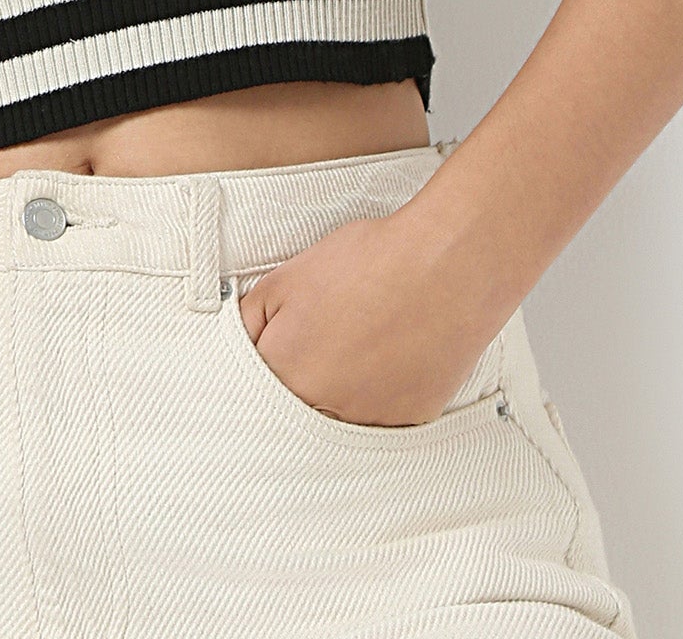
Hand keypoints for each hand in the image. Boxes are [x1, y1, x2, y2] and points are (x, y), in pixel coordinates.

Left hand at [236, 208, 504, 426]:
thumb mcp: (284, 278)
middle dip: (299, 376)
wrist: (445, 267)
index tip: (275, 349)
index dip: (265, 361)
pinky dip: (377, 393)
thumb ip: (249, 319)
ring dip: (339, 390)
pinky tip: (386, 356)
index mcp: (288, 373)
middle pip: (296, 405)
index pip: (255, 386)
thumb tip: (237, 340)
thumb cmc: (369, 264)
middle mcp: (327, 408)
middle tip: (321, 340)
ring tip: (357, 341)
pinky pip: (380, 417)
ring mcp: (373, 418)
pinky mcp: (412, 419)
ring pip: (338, 415)